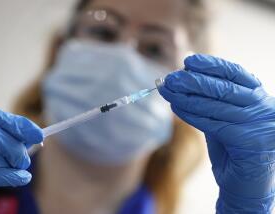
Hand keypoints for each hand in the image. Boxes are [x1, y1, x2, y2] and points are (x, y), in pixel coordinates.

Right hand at [0, 106, 42, 212]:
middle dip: (18, 151)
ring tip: (16, 166)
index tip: (39, 135)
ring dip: (14, 165)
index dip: (21, 125)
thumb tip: (36, 138)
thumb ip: (6, 132)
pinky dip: (16, 177)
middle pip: (0, 139)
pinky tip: (24, 177)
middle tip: (25, 159)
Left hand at [158, 54, 274, 212]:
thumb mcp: (225, 119)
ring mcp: (259, 124)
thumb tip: (184, 80)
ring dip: (186, 96)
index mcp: (260, 98)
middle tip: (170, 78)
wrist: (246, 185)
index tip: (188, 61)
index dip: (211, 65)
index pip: (235, 73)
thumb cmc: (233, 149)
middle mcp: (264, 108)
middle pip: (223, 87)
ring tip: (167, 90)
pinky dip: (191, 114)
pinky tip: (175, 107)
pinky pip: (212, 123)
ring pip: (215, 104)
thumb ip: (211, 101)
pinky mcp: (249, 141)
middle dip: (192, 81)